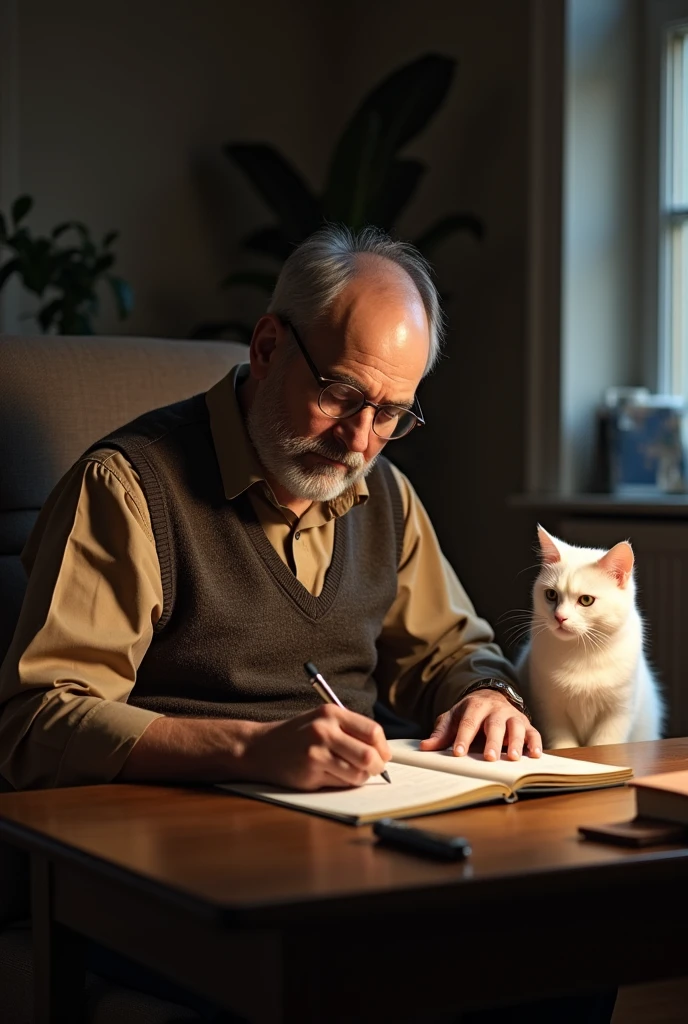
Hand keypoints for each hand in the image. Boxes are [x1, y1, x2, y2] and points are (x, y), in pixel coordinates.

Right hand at [243, 704, 390, 789]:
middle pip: (369, 755)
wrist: (260, 748)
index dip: (383, 747)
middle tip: (373, 770)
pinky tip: (330, 776)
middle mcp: (325, 729)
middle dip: (377, 767)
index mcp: (332, 712)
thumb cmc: (296, 736)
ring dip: (360, 778)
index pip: (372, 731)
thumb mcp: (321, 721)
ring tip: (349, 773)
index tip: (382, 755)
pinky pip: (341, 783)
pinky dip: (343, 784)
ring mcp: (317, 751)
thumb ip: (349, 731)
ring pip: (358, 773)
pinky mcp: (310, 771)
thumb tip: (382, 752)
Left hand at [420, 690, 541, 760]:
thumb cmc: (469, 713)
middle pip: (494, 724)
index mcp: (475, 706)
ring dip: (515, 742)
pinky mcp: (526, 724)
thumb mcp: (453, 718)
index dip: (463, 737)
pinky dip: (535, 743)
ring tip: (512, 757)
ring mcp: (512, 716)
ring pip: (515, 727)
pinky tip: (534, 755)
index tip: (458, 753)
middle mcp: (495, 709)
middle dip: (492, 741)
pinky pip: (533, 733)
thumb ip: (441, 733)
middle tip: (489, 757)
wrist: (490, 697)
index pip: (468, 722)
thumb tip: (425, 747)